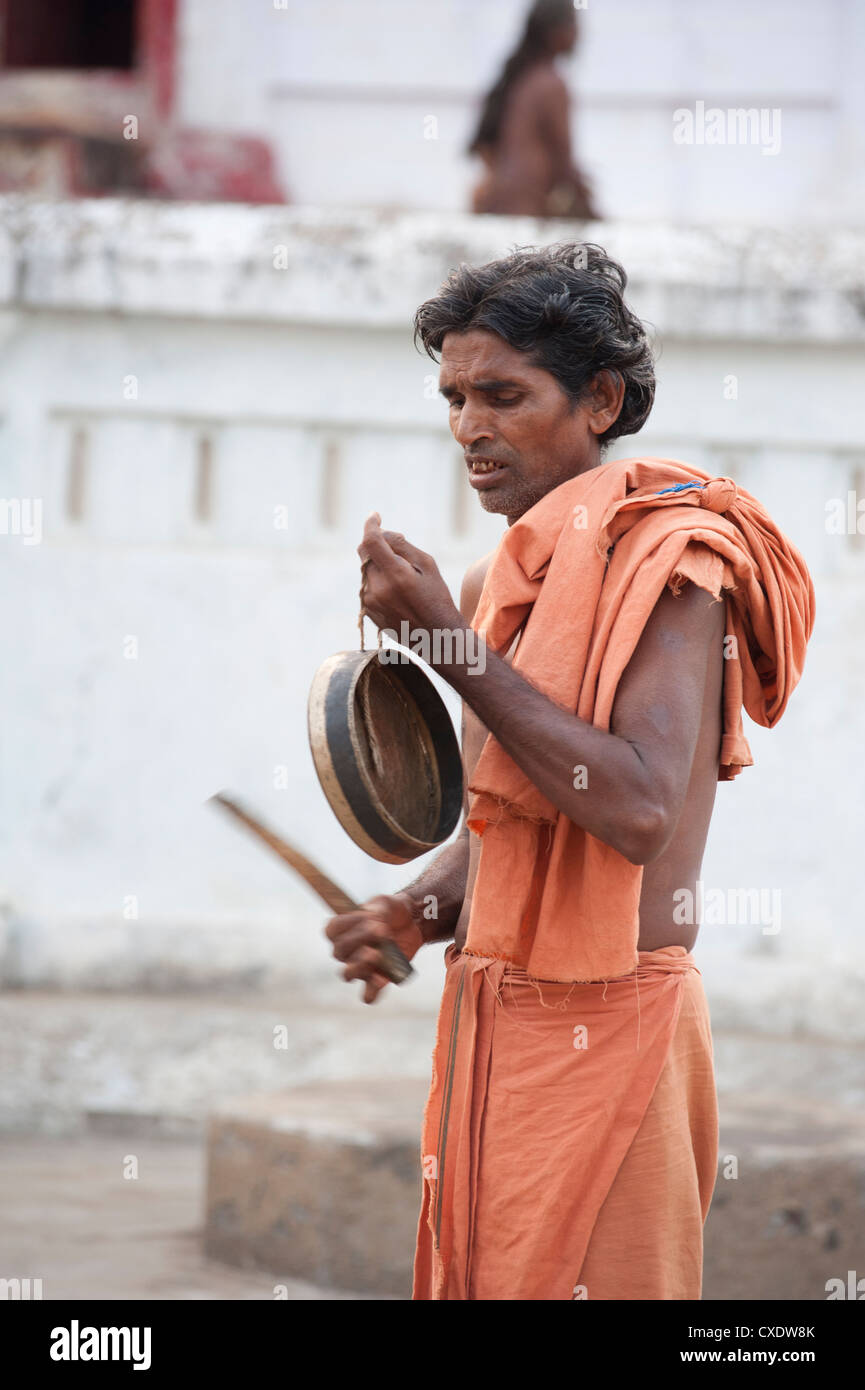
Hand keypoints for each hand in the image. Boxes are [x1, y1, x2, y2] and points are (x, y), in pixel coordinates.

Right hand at [324, 893, 423, 1004]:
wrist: (412, 923)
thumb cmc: (391, 911)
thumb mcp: (384, 902)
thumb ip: (377, 910)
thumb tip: (376, 924)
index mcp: (342, 929)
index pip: (332, 930)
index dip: (348, 923)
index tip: (369, 914)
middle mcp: (346, 951)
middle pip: (339, 952)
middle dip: (359, 940)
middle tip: (382, 930)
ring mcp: (361, 966)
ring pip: (348, 974)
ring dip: (360, 965)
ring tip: (377, 954)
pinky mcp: (377, 979)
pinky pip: (368, 994)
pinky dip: (372, 990)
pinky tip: (381, 979)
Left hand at [358, 514, 462, 639]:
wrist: (435, 638)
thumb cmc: (436, 598)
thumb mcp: (428, 566)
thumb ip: (402, 546)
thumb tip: (382, 533)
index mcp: (395, 575)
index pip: (371, 541)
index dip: (371, 525)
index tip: (375, 516)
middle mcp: (378, 589)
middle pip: (365, 554)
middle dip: (377, 546)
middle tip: (397, 550)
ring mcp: (370, 602)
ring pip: (366, 570)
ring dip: (378, 565)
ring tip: (403, 579)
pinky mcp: (368, 611)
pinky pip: (367, 586)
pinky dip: (378, 581)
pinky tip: (398, 594)